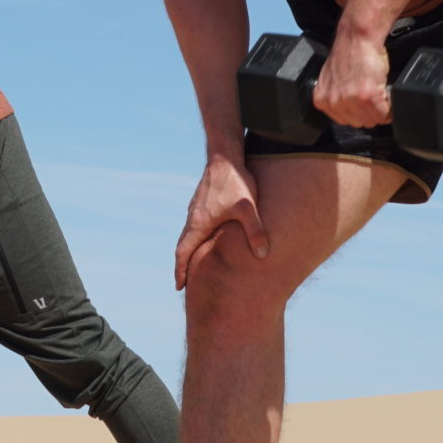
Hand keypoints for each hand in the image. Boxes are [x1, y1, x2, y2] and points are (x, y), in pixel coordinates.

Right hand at [173, 155, 268, 289]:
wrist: (225, 155)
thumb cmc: (236, 181)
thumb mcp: (248, 208)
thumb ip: (255, 232)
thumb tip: (263, 255)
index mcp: (199, 223)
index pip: (183, 253)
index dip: (181, 271)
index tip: (179, 287)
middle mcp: (193, 217)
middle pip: (182, 246)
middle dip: (182, 265)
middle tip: (183, 282)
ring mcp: (196, 208)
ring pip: (188, 235)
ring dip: (188, 251)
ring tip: (193, 264)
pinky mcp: (202, 201)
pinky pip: (194, 225)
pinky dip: (194, 238)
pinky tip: (205, 238)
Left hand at [312, 29, 389, 126]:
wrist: (358, 37)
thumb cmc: (349, 54)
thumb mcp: (332, 80)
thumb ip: (337, 97)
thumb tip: (350, 110)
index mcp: (322, 100)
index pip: (344, 121)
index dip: (358, 113)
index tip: (365, 105)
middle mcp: (333, 102)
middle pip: (359, 123)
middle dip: (370, 112)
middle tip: (375, 98)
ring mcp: (350, 100)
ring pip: (372, 120)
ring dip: (381, 110)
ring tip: (380, 94)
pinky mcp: (367, 96)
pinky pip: (383, 114)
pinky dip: (389, 108)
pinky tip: (387, 95)